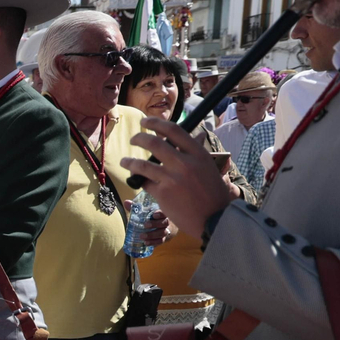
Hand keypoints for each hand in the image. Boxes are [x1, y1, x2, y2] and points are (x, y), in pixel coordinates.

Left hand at [124, 117, 233, 235]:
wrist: (214, 218)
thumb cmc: (212, 193)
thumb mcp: (207, 167)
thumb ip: (194, 153)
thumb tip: (189, 136)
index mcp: (198, 154)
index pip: (173, 130)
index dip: (156, 123)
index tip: (145, 122)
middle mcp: (184, 163)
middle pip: (154, 143)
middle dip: (139, 138)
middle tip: (133, 139)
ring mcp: (172, 178)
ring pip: (142, 164)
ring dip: (129, 161)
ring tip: (125, 161)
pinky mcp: (162, 194)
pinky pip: (144, 182)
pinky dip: (139, 180)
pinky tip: (137, 180)